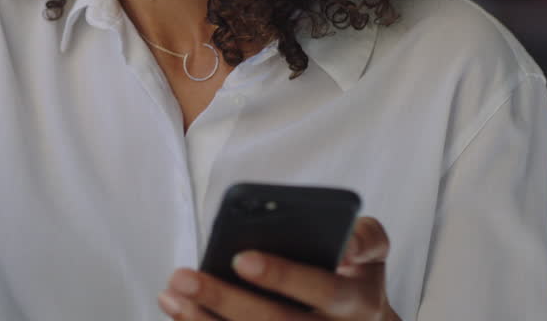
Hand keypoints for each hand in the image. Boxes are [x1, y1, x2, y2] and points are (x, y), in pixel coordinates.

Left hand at [158, 216, 399, 319]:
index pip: (324, 290)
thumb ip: (364, 237)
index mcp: (360, 302)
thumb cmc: (357, 274)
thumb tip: (344, 243)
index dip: (284, 276)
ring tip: (172, 293)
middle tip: (185, 277)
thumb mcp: (374, 250)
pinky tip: (178, 310)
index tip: (241, 258)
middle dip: (226, 300)